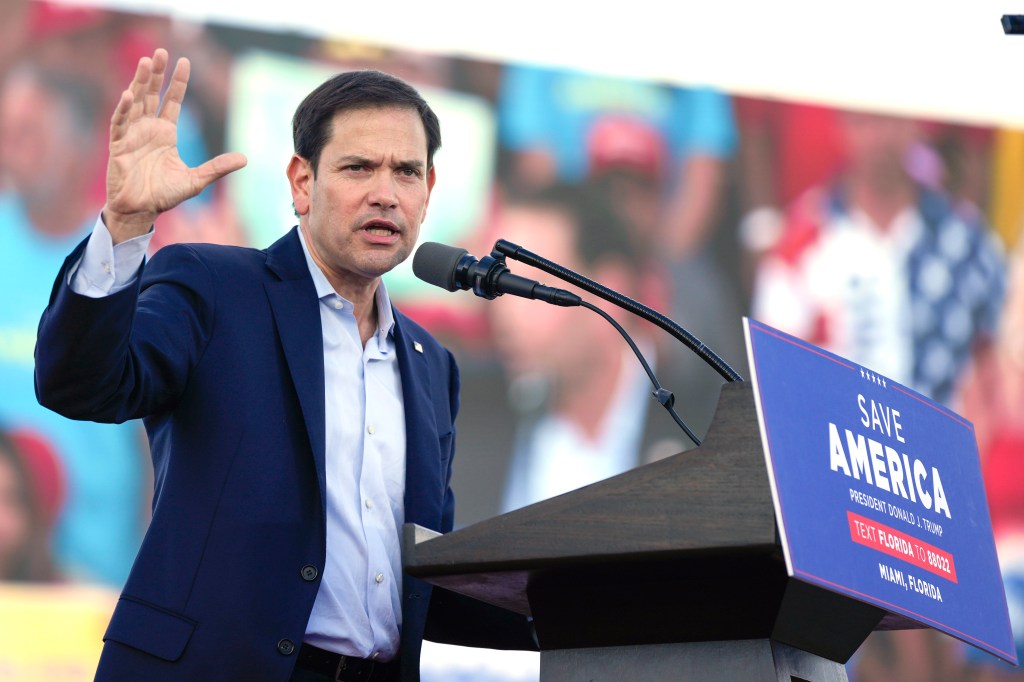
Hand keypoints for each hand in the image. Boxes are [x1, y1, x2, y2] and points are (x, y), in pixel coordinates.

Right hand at [103, 48, 246, 243]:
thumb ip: (218, 167)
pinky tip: (128, 95)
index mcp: (165, 133)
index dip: (177, 82)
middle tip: (162, 53)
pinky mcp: (118, 146)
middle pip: (152, 94)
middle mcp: (148, 129)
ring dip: (139, 82)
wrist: (141, 210)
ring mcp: (131, 135)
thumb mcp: (197, 180)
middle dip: (157, 74)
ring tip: (146, 63)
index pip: (172, 101)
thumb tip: (245, 159)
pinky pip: (119, 123)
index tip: (184, 61)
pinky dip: (123, 110)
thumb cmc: (164, 195)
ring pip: (135, 102)